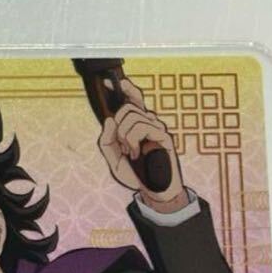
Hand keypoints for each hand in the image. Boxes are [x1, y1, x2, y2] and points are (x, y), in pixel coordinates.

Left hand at [97, 78, 187, 212]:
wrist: (152, 191)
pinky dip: (133, 141)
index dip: (126, 89)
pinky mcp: (163, 135)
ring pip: (132, 117)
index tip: (113, 81)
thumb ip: (107, 141)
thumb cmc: (135, 174)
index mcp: (137, 126)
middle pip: (127, 108)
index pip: (133, 101)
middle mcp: (148, 123)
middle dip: (118, 127)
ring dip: (125, 138)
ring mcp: (157, 128)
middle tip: (123, 147)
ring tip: (132, 153)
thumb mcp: (113, 159)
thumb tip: (108, 119)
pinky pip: (141, 127)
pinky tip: (137, 154)